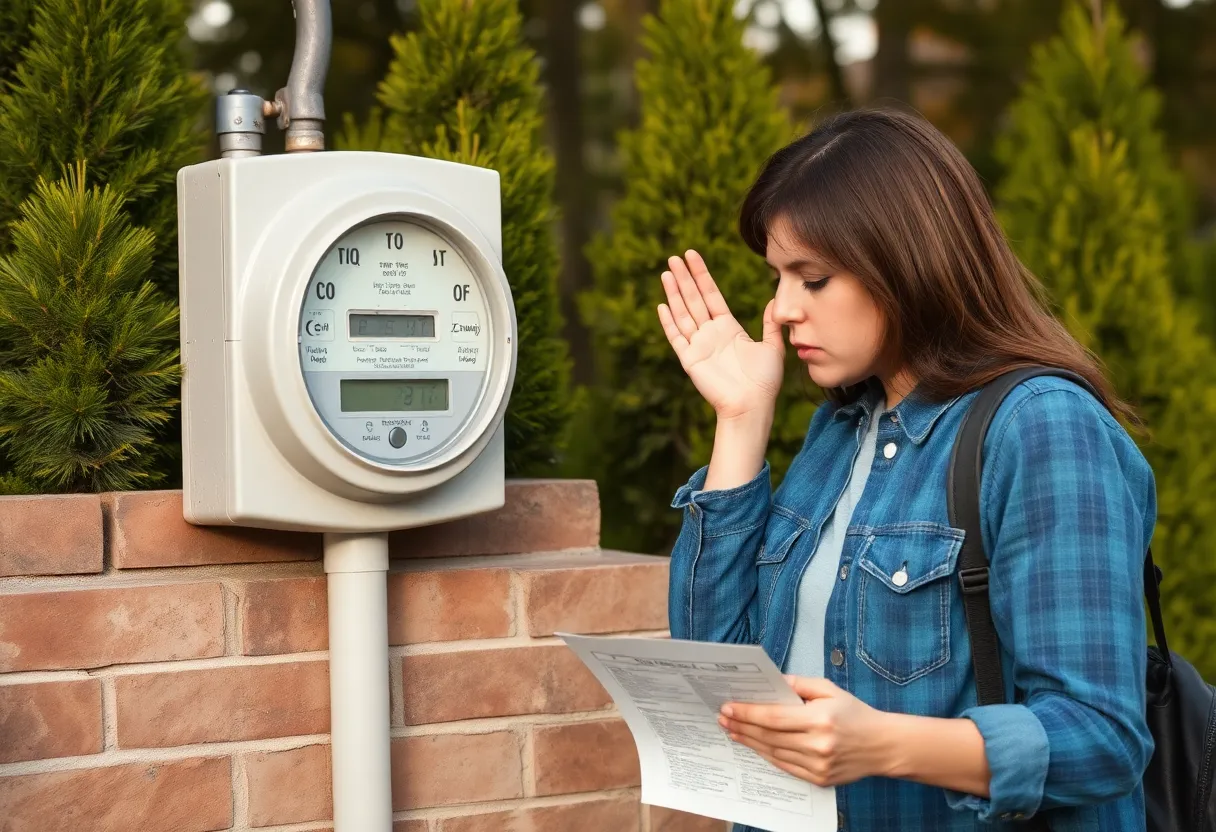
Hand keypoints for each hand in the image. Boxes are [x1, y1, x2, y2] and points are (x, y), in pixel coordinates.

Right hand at [657, 250, 783, 420]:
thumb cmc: (764, 382)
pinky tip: (662, 305)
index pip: (711, 295)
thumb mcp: (772, 348)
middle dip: (685, 278)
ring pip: (683, 313)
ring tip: (666, 273)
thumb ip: (771, 324)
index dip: (702, 275)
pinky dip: (669, 322)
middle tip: (675, 257)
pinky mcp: (690, 360)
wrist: (752, 406)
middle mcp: (711, 334)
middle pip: (694, 299)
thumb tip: (774, 301)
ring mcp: (698, 346)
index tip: (692, 256)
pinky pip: (676, 337)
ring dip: (674, 294)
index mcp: (728, 328)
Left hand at [718, 676, 893, 787]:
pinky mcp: (819, 779)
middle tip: (722, 718)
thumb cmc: (854, 714)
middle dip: (742, 726)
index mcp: (820, 719)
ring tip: (733, 731)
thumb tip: (773, 682)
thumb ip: (800, 684)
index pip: (773, 717)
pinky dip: (767, 755)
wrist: (883, 746)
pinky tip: (754, 746)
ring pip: (773, 753)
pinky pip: (785, 766)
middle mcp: (818, 744)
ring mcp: (818, 765)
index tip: (728, 707)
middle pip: (769, 736)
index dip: (748, 713)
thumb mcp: (830, 690)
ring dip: (749, 742)